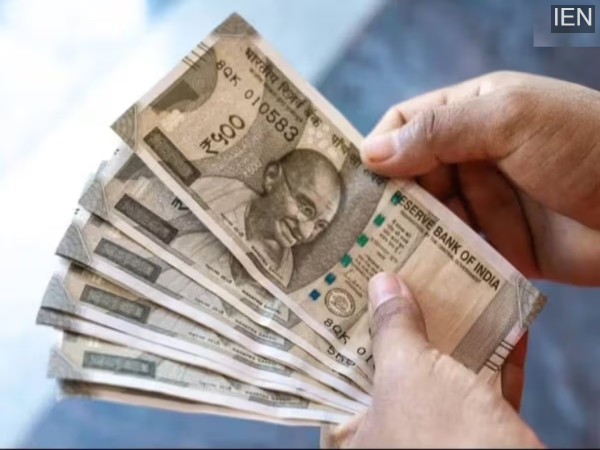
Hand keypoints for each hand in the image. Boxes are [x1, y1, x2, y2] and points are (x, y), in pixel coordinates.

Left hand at [324, 273, 542, 447]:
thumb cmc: (443, 438)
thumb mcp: (410, 376)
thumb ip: (393, 328)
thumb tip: (382, 284)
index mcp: (354, 431)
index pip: (339, 368)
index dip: (347, 324)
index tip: (354, 285)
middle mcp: (390, 432)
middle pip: (392, 364)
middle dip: (403, 318)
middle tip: (400, 272)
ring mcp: (436, 433)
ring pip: (440, 371)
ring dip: (454, 329)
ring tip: (450, 281)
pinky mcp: (479, 434)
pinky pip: (483, 386)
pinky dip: (495, 353)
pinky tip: (504, 316)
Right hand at [361, 71, 599, 285]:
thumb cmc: (588, 146)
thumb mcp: (511, 118)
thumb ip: (440, 130)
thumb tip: (371, 151)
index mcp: (473, 114)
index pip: (408, 125)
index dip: (378, 148)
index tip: (353, 182)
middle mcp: (473, 157)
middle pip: (411, 176)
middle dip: (386, 201)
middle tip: (354, 232)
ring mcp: (486, 202)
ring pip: (430, 217)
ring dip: (407, 235)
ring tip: (376, 260)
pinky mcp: (500, 244)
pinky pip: (456, 251)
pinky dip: (436, 261)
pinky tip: (413, 277)